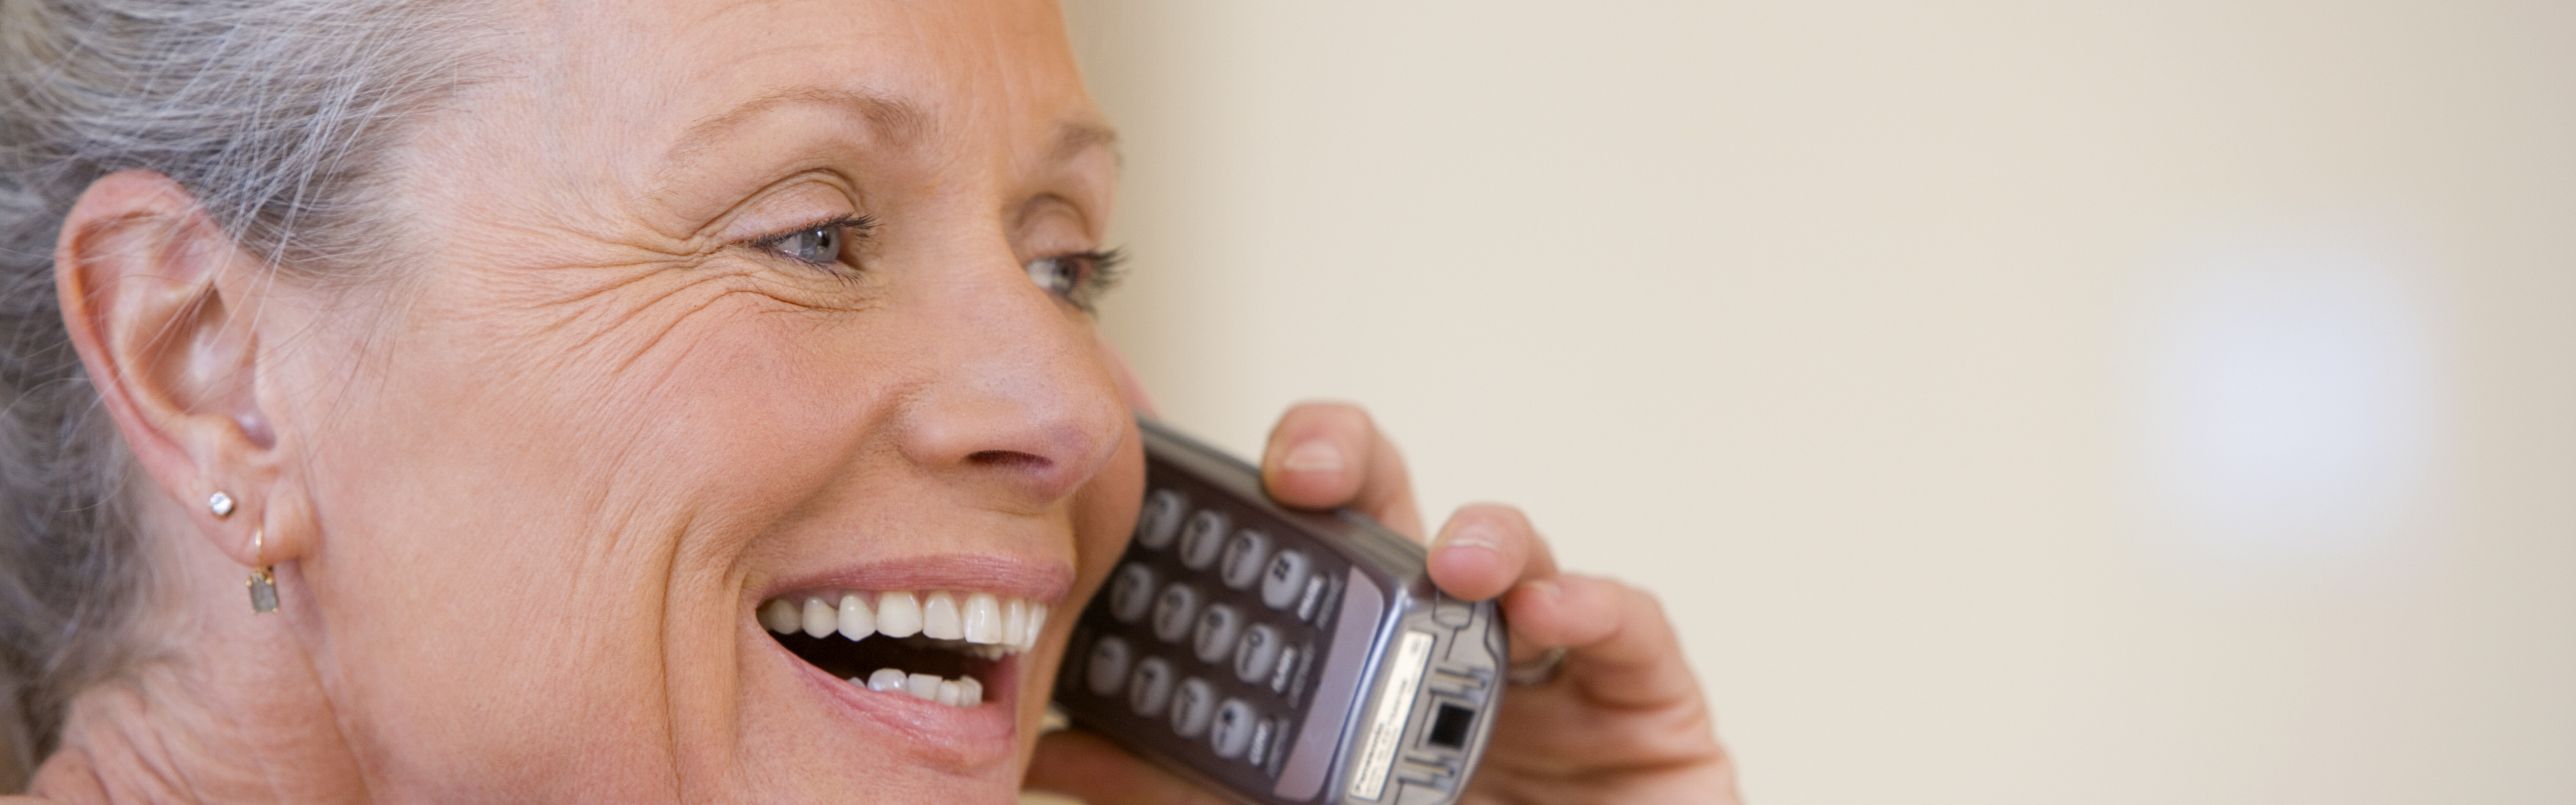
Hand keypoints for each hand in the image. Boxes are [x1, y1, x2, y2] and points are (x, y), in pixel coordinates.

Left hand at [1027, 402, 1741, 804]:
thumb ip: (1181, 791)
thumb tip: (1055, 747)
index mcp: (1359, 667)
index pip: (1296, 553)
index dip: (1240, 498)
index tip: (1175, 474)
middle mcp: (1447, 643)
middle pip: (1389, 512)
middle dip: (1343, 462)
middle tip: (1301, 471)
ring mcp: (1547, 665)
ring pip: (1510, 550)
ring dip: (1481, 533)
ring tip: (1453, 562)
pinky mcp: (1644, 695)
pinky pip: (1627, 625)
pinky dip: (1587, 607)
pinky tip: (1546, 617)